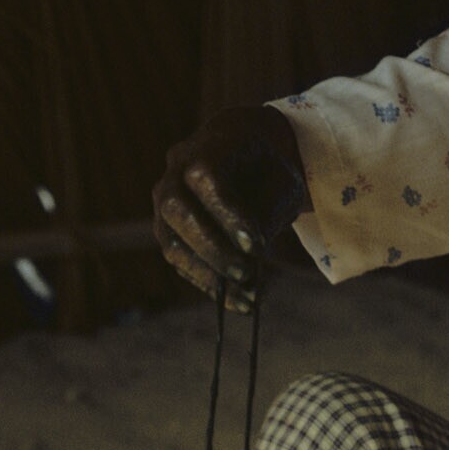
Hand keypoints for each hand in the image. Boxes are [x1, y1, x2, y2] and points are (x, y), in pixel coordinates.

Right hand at [151, 105, 308, 311]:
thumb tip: (252, 255)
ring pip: (172, 242)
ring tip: (247, 299)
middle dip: (211, 248)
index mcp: (206, 147)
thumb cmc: (268, 167)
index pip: (206, 180)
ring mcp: (165, 203)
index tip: (255, 247)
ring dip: (208, 275)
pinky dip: (208, 284)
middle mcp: (175, 172)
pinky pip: (180, 262)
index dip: (228, 215)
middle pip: (177, 210)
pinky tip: (239, 302)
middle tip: (244, 275)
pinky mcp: (169, 231)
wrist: (244, 153)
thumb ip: (269, 210)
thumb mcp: (283, 181)